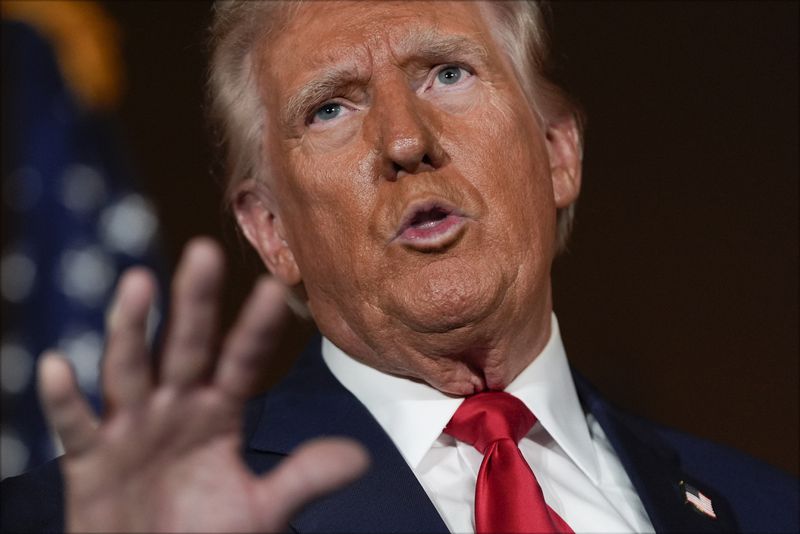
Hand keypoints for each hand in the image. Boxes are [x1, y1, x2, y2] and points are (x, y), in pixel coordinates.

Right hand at [39, 238, 367, 531]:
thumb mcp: (259, 508)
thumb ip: (303, 477)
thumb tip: (359, 456)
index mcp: (218, 412)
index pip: (241, 362)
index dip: (256, 329)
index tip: (276, 290)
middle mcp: (175, 408)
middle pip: (186, 347)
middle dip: (195, 303)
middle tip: (205, 252)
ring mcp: (131, 428)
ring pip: (131, 370)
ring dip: (132, 329)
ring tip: (137, 283)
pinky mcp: (90, 459)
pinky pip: (75, 426)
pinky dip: (63, 399)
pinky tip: (57, 365)